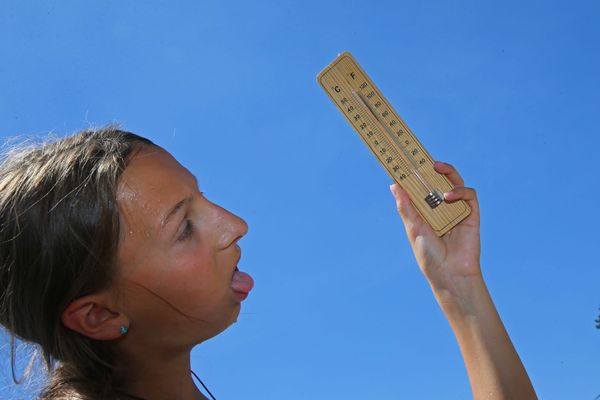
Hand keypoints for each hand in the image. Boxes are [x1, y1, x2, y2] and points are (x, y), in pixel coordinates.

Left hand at [389, 161, 480, 305]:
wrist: (450, 274)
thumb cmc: (429, 255)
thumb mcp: (414, 229)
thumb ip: (406, 207)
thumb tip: (394, 185)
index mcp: (425, 210)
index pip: (421, 186)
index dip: (416, 173)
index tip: (406, 159)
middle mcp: (441, 207)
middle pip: (438, 181)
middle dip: (431, 167)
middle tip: (423, 157)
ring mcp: (457, 209)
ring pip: (454, 182)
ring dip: (447, 172)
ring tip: (436, 166)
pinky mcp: (471, 214)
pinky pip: (469, 196)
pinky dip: (460, 191)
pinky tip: (450, 196)